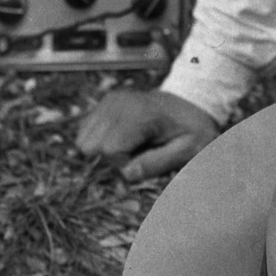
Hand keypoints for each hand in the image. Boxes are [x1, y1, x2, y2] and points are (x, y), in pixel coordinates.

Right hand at [75, 87, 219, 182]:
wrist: (193, 103)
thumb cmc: (192, 129)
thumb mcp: (187, 150)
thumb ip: (157, 163)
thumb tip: (126, 174)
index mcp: (140, 115)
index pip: (109, 150)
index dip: (122, 164)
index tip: (143, 160)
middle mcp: (118, 104)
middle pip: (89, 146)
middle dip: (109, 159)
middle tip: (136, 154)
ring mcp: (109, 101)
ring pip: (83, 140)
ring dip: (103, 150)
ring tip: (130, 146)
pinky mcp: (105, 103)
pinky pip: (86, 132)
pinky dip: (100, 140)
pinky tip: (123, 138)